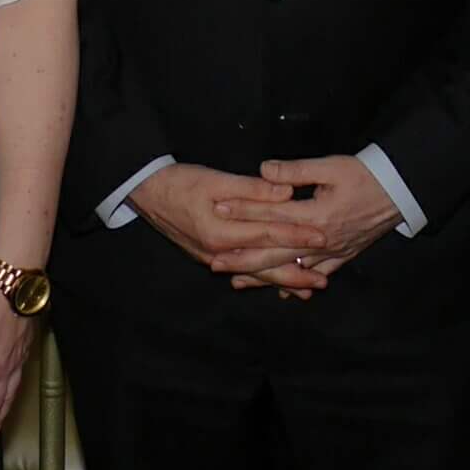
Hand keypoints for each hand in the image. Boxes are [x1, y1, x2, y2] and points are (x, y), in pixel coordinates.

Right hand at [131, 162, 324, 277]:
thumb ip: (252, 189)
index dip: (297, 236)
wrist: (147, 192)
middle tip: (323, 281)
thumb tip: (286, 192)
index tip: (322, 237)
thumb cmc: (181, 182)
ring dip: (280, 281)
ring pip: (253, 273)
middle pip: (263, 266)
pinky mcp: (209, 255)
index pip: (268, 235)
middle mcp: (218, 252)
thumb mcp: (216, 180)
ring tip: (306, 289)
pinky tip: (274, 282)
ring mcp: (212, 257)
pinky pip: (242, 270)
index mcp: (221, 232)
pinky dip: (261, 277)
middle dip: (294, 274)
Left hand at [215, 154, 400, 297]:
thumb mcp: (332, 166)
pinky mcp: (344, 254)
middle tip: (214, 262)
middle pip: (275, 252)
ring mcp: (333, 251)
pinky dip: (298, 281)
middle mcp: (322, 240)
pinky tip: (282, 290)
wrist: (401, 190)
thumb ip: (296, 171)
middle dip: (243, 258)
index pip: (271, 215)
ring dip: (264, 275)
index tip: (218, 211)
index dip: (243, 212)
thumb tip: (264, 170)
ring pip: (292, 267)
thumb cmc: (367, 175)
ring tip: (237, 281)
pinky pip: (318, 273)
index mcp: (315, 215)